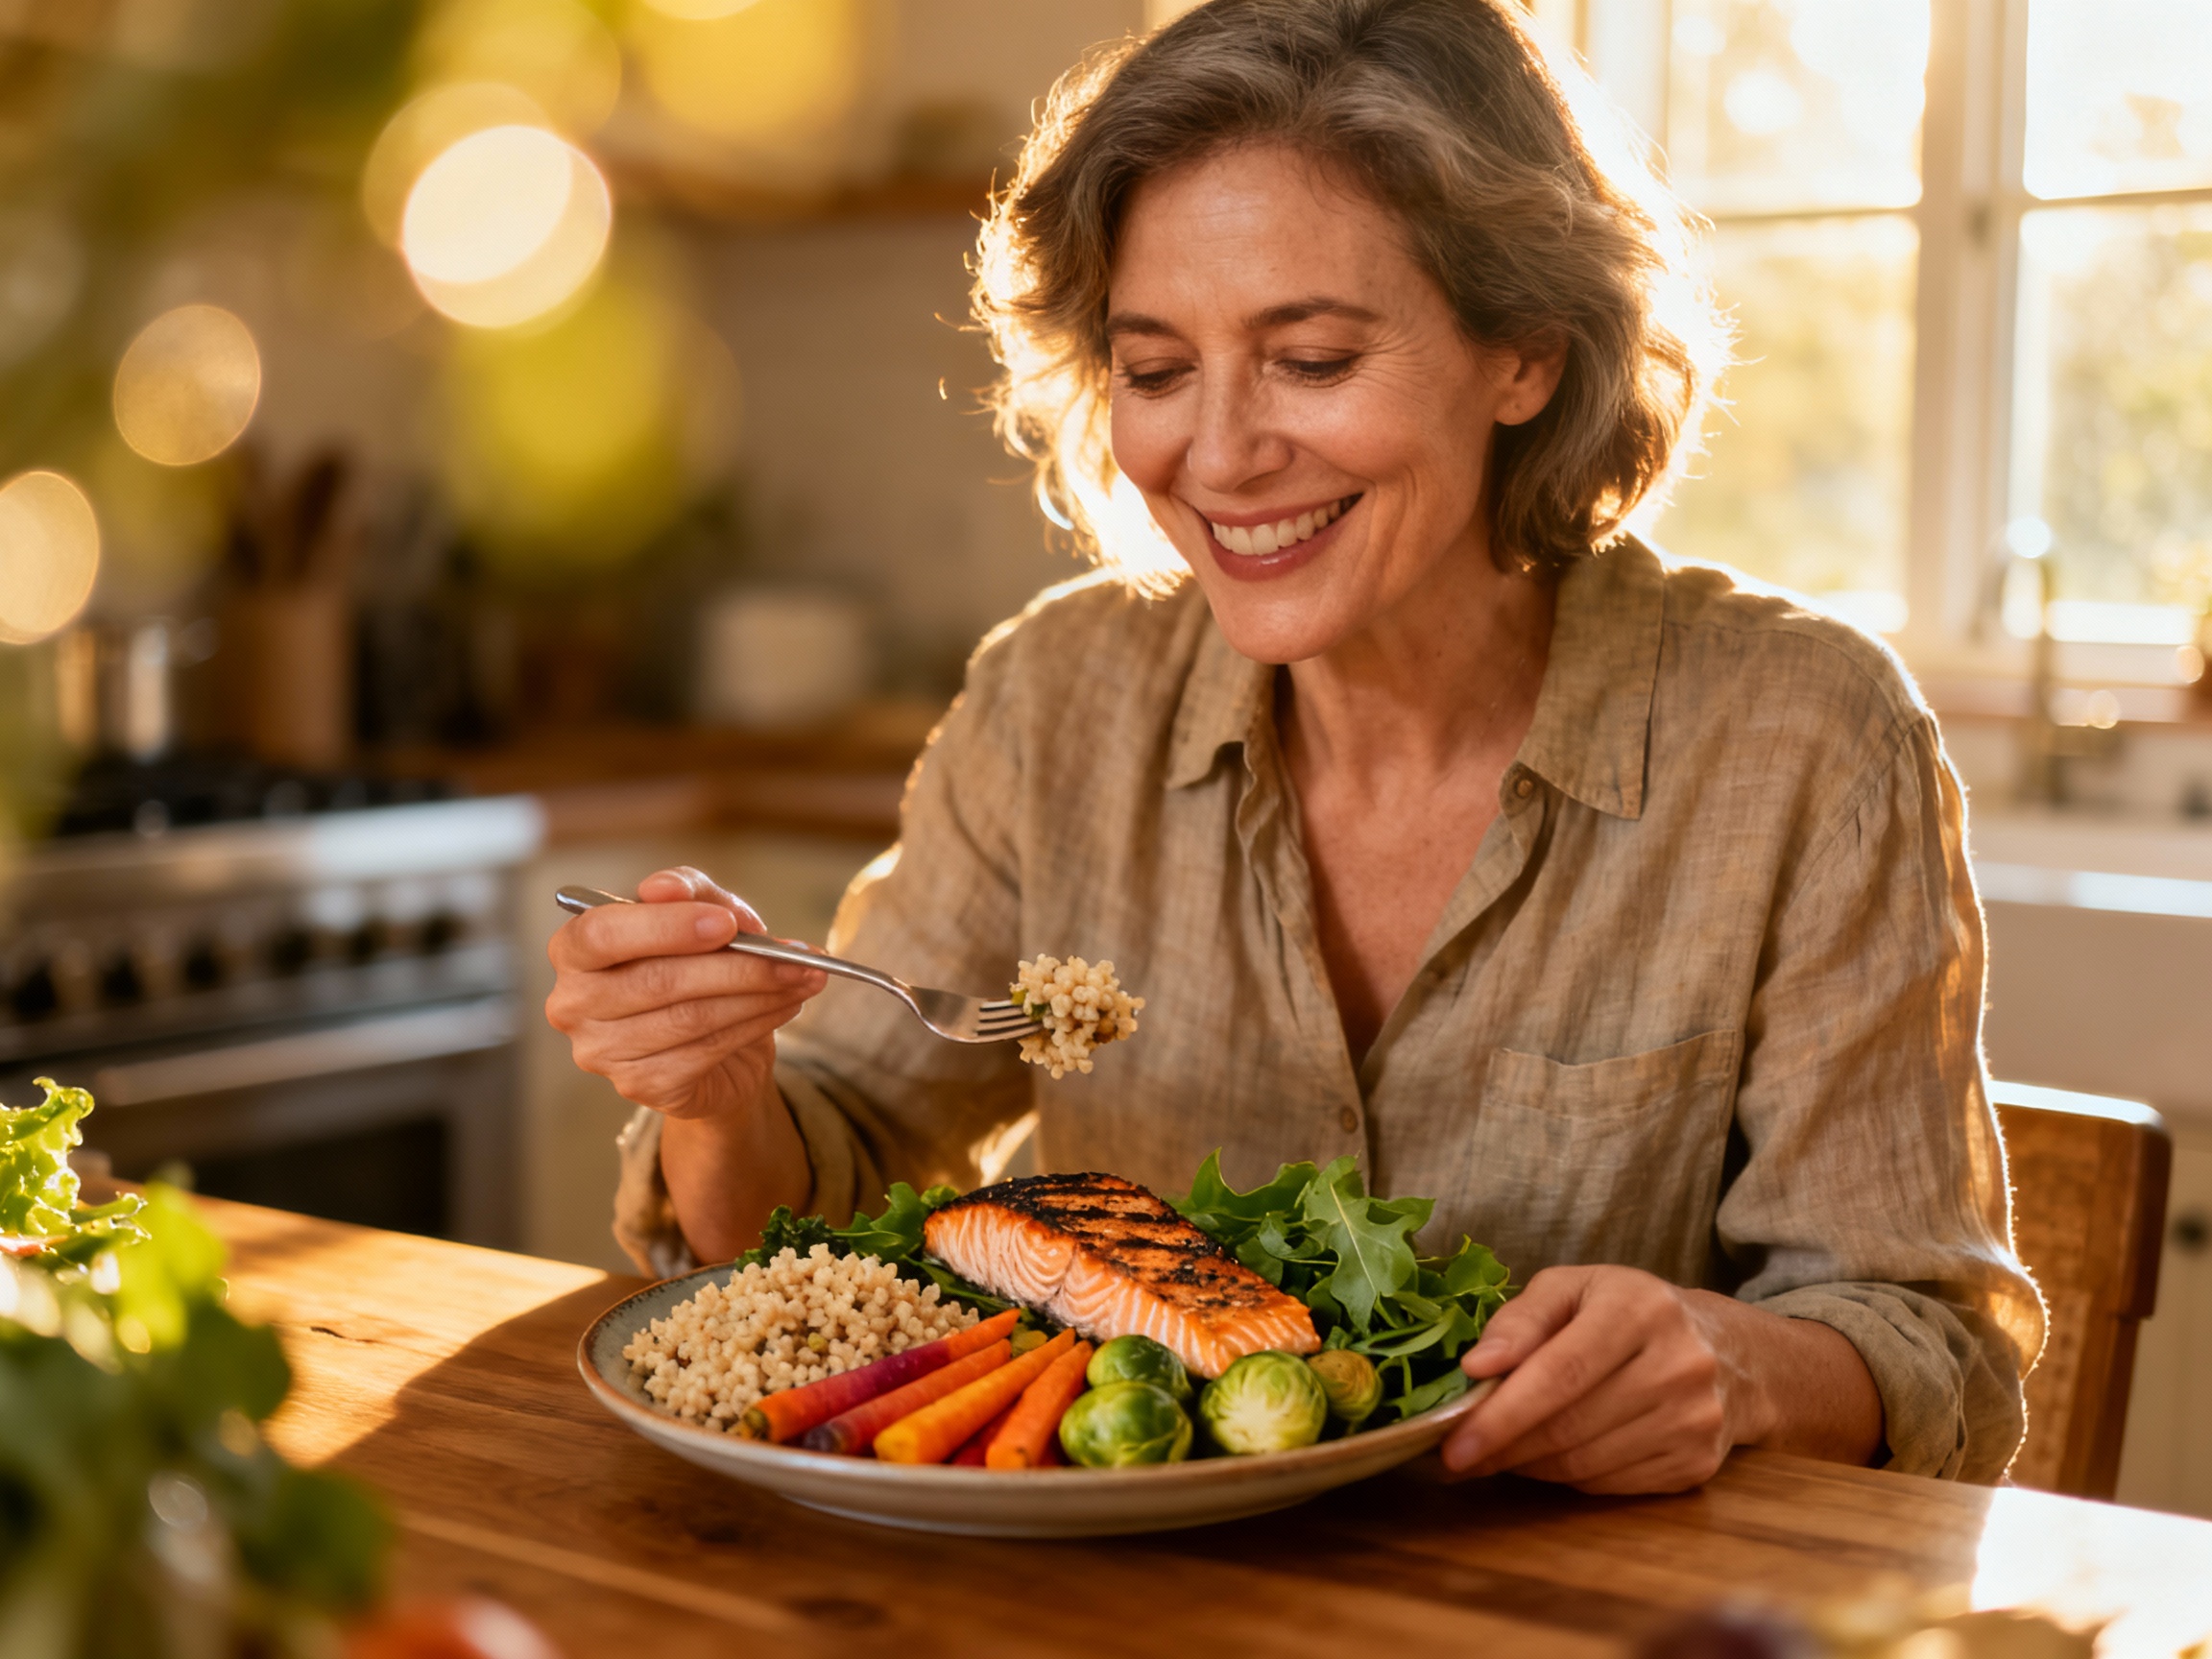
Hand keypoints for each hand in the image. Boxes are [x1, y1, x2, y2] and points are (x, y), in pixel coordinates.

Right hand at [545, 866, 827, 1123]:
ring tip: (804, 978)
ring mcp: (602, 1052)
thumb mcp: (702, 913)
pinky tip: (786, 1006)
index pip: (601, 934)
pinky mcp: (640, 1085)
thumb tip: (663, 887)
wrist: (716, 1041)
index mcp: (574, 950)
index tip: (726, 923)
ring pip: (690, 1017)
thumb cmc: (698, 964)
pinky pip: (705, 1051)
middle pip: (658, 980)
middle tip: (795, 956)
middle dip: (738, 965)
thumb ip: (690, 891)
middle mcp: (573, 1004)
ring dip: (760, 995)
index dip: (665, 928)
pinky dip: (756, 1024)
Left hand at [1439, 1265, 1883, 1494]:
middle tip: (1458, 1456)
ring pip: (1585, 1463)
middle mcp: (1677, 1365)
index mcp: (1639, 1308)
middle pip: (1569, 1425)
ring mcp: (1694, 1420)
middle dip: (1503, 1447)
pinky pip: (1610, 1485)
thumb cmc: (1627, 1311)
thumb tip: (1476, 1367)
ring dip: (1528, 1466)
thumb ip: (1520, 1319)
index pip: (1560, 1373)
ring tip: (1496, 1454)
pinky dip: (1566, 1478)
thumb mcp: (1573, 1288)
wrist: (1727, 1353)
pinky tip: (1546, 1460)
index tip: (1452, 1443)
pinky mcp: (1697, 1463)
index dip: (1502, 1414)